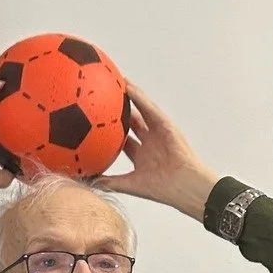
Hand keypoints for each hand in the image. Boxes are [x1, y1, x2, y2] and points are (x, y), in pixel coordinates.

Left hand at [93, 83, 217, 219]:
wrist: (184, 187)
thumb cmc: (163, 190)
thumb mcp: (130, 185)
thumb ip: (110, 182)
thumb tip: (88, 182)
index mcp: (142, 157)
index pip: (122, 140)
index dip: (110, 132)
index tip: (95, 123)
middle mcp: (149, 143)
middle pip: (131, 122)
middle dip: (118, 112)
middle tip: (103, 98)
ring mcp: (158, 133)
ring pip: (140, 111)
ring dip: (129, 97)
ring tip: (115, 82)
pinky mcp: (166, 125)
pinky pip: (150, 109)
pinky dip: (139, 98)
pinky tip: (127, 87)